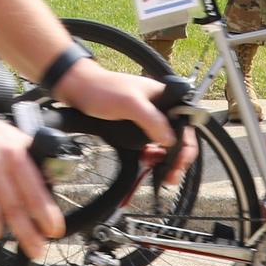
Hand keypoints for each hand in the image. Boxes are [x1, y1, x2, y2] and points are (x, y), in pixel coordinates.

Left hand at [54, 61, 198, 183]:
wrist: (80, 88)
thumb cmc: (104, 89)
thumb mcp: (130, 103)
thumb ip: (152, 120)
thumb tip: (170, 140)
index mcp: (166, 98)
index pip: (185, 124)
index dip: (185, 146)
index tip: (178, 164)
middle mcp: (161, 108)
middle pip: (178, 136)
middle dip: (177, 158)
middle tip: (171, 176)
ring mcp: (149, 118)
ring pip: (166, 143)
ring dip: (165, 160)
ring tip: (162, 175)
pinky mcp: (138, 127)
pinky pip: (152, 145)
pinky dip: (152, 157)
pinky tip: (148, 164)